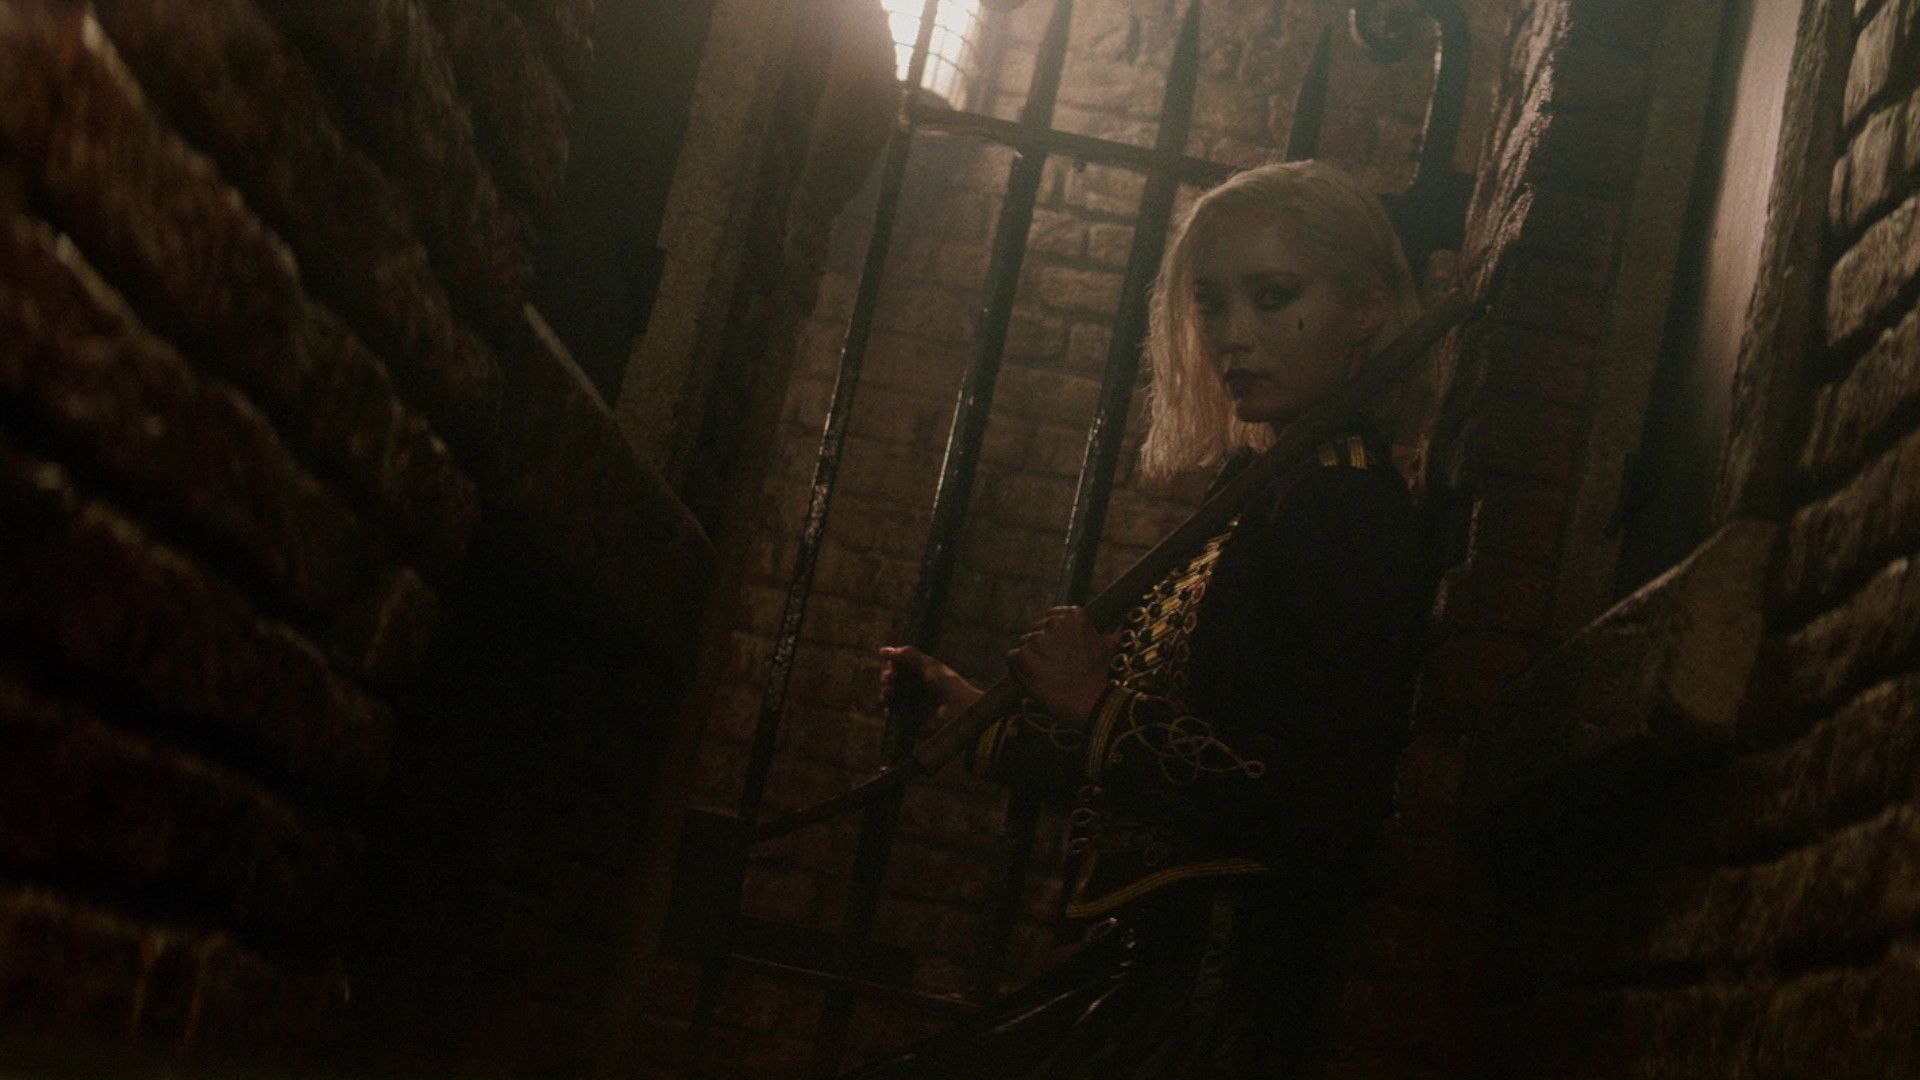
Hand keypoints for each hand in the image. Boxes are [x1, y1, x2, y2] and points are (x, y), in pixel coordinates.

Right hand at [879, 645, 982, 727]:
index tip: (894, 666)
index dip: (893, 665)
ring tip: (888, 691)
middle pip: (892, 680)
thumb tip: (882, 650)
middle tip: (891, 678)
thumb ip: (907, 655)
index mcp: (921, 672)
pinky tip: (890, 707)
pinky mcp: (911, 718)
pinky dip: (889, 710)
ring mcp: (913, 702)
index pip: (898, 666)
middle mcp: (916, 686)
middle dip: (887, 677)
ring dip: (885, 692)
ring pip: (890, 696)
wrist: (958, 708)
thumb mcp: (928, 664)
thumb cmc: (946, 683)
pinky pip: (894, 713)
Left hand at [1006, 606, 1111, 723]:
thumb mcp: (1107, 646)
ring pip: (1024, 644)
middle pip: (1037, 631)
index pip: (1052, 619)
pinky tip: (1035, 680)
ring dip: (1031, 658)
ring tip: (1047, 676)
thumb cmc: (1100, 677)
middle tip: (1055, 667)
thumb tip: (1113, 630)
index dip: (1054, 638)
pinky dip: (1018, 669)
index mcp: (1074, 615)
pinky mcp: (1023, 655)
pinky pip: (1011, 657)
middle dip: (1042, 647)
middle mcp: (1054, 622)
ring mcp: (1037, 638)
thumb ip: (1098, 633)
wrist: (1091, 703)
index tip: (1062, 653)